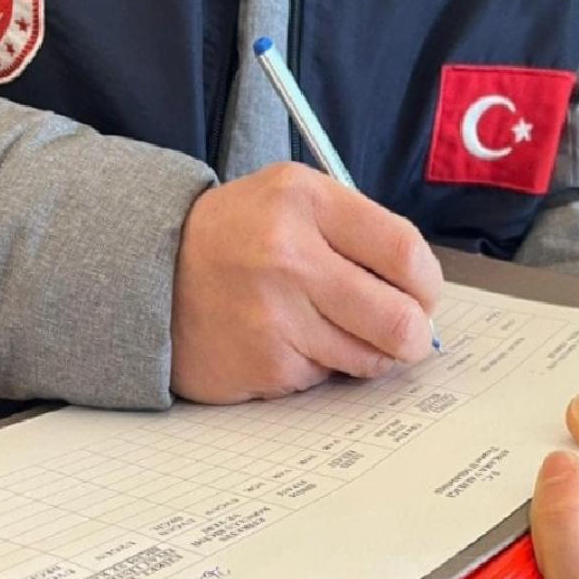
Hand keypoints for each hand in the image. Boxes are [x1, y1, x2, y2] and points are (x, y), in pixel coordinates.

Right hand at [170, 162, 442, 403]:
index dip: (428, 285)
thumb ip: (360, 234)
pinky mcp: (263, 364)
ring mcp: (273, 315)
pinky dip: (318, 368)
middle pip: (399, 319)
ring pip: (369, 358)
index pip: (405, 252)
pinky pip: (325, 378)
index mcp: (305, 200)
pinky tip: (288, 342)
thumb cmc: (239, 236)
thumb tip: (424, 299)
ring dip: (364, 352)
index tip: (423, 296)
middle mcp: (287, 255)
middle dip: (413, 334)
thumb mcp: (294, 201)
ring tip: (331, 329)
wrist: (150, 273)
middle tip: (405, 333)